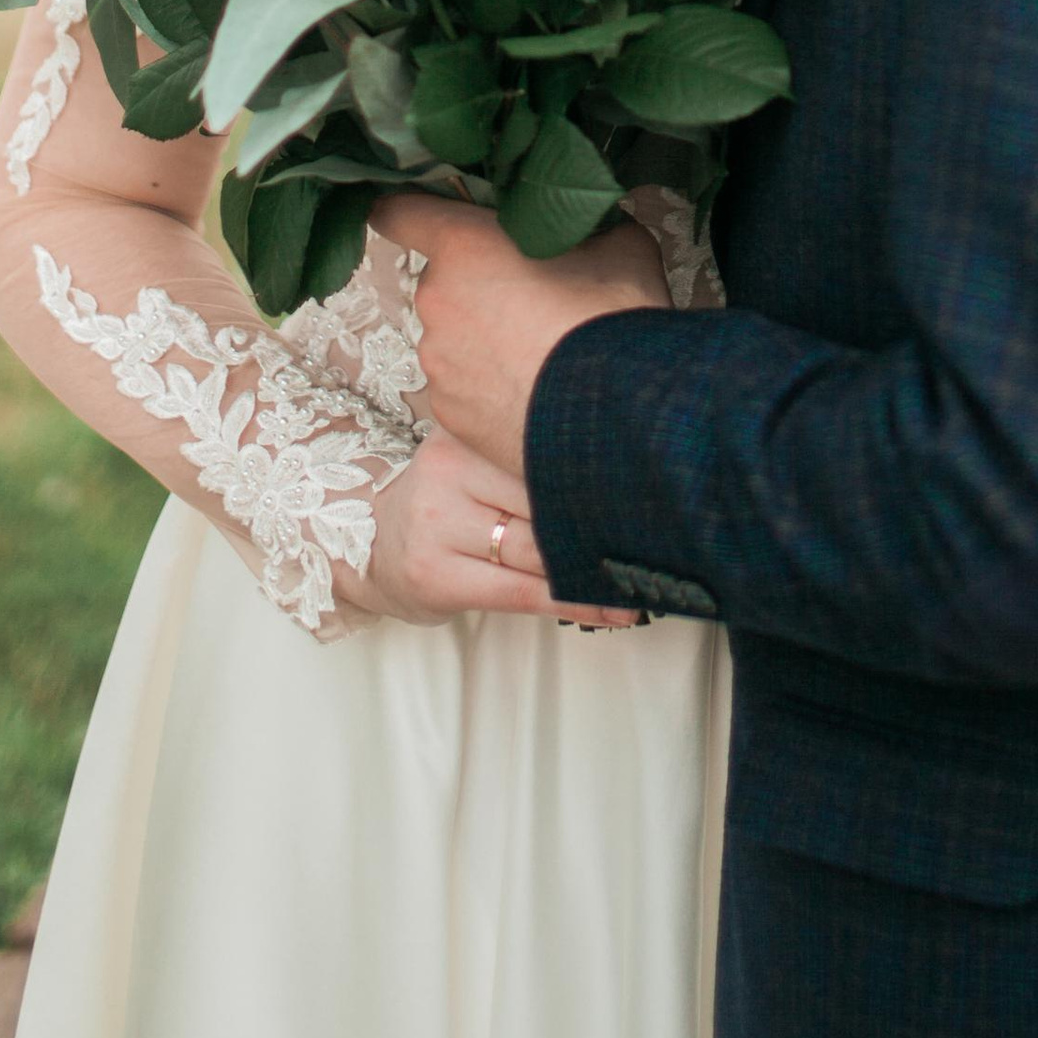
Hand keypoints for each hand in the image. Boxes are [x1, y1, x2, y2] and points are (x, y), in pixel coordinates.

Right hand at [337, 430, 638, 629]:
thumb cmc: (446, 501)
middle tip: (671, 531)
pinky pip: (523, 592)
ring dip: (599, 566)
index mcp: (467, 429)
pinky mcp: (435, 575)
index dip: (605, 467)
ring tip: (651, 576)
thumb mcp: (477, 461)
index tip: (660, 478)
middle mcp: (449, 467)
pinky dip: (577, 602)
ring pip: (541, 546)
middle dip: (607, 518)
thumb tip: (630, 462)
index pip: (550, 444)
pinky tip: (615, 608)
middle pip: (548, 494)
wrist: (365, 544)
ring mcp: (437, 522)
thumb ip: (531, 455)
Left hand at [376, 193, 666, 479]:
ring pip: (453, 334)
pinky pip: (462, 384)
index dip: (410, 211)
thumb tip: (585, 226)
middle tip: (531, 294)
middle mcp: (436, 300)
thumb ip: (579, 224)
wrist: (618, 416)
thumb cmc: (611, 314)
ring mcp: (438, 362)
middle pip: (443, 279)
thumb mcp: (616, 240)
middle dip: (477, 281)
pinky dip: (488, 384)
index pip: (397, 212)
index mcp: (462, 245)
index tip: (429, 218)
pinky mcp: (449, 414)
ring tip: (539, 352)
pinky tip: (533, 388)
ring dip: (483, 335)